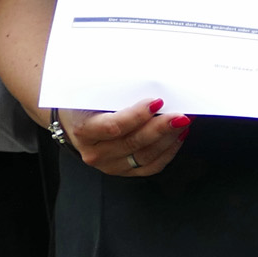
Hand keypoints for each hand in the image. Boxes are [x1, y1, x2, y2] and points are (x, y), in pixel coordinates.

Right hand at [58, 99, 190, 178]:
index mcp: (84, 129)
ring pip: (145, 156)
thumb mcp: (94, 93)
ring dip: (168, 138)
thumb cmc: (87, 103)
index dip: (137, 115)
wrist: (74, 121)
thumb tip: (152, 86)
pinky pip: (150, 166)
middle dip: (161, 127)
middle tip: (180, 114)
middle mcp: (96, 152)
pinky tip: (177, 137)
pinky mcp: (123, 170)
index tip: (157, 102)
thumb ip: (119, 92)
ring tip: (183, 122)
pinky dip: (168, 151)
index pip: (114, 126)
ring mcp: (110, 164)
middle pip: (133, 142)